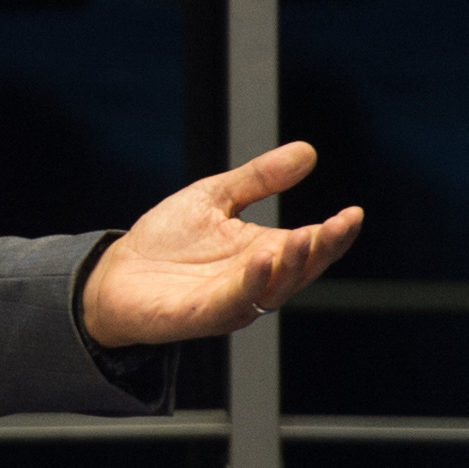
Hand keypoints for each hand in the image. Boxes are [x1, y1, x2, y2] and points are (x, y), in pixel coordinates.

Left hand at [81, 142, 363, 347]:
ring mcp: (229, 302)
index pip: (310, 246)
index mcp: (263, 254)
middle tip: (340, 224)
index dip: (334, 233)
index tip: (354, 213)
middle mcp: (254, 281)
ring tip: (304, 237)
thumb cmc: (166, 242)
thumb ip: (260, 179)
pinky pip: (231, 304)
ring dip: (290, 266)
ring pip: (272, 290)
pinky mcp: (198, 316)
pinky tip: (260, 260)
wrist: (114, 275)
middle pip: (300, 270)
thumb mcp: (216, 197)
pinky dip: (249, 285)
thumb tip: (307, 151)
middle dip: (322, 249)